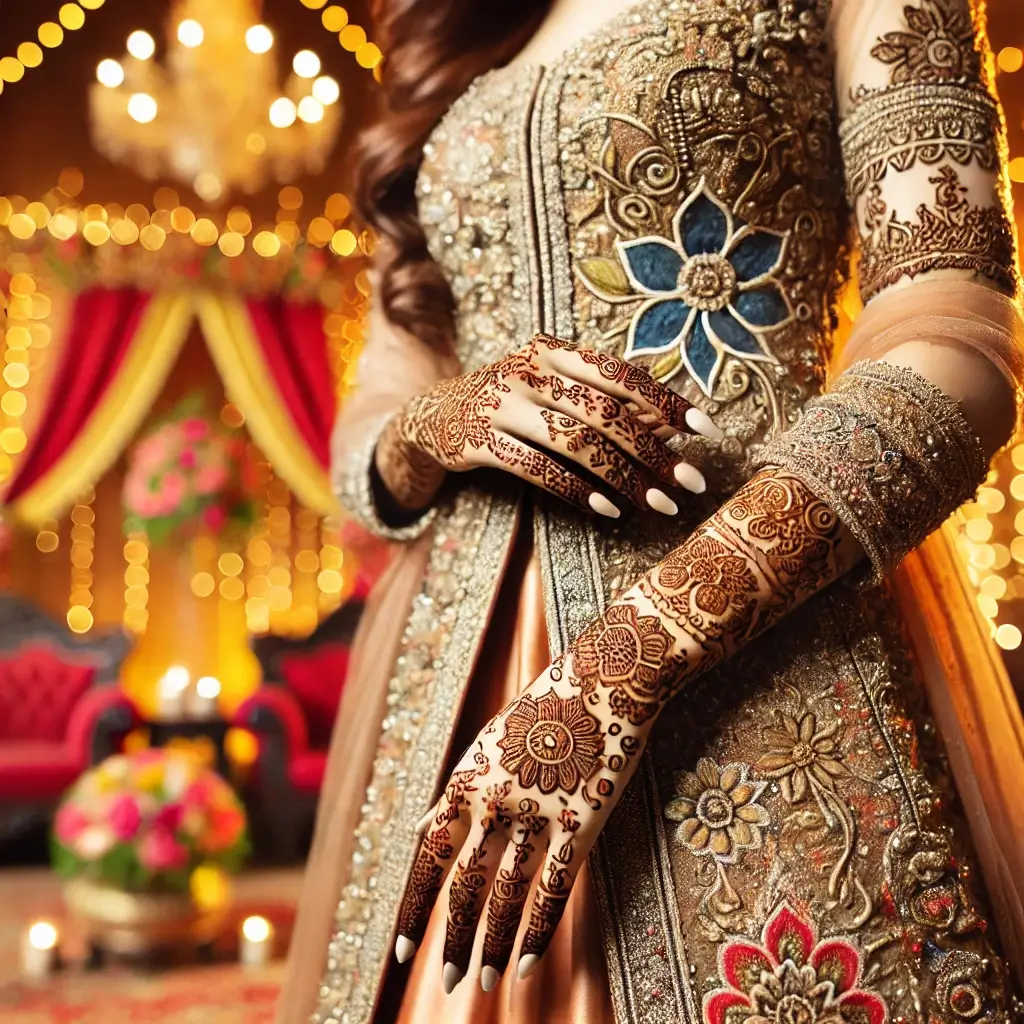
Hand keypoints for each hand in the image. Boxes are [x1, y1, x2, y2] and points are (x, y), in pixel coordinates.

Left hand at [394, 600, 674, 992]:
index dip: (412, 909)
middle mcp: (494, 802)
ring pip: (505, 897)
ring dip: (490, 945)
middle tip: (447, 982)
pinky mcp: (582, 823)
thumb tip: (419, 827)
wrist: (604, 679)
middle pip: (464, 887)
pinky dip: (536, 931)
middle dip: (451, 940)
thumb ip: (453, 790)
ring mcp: (538, 814)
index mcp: (465, 781)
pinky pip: (554, 890)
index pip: (427, 859)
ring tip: (481, 982)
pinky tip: (525, 962)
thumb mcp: (484, 743)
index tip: (398, 952)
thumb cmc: (542, 710)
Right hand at [396, 334, 719, 517]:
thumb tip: (669, 425)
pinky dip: (576, 490)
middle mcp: (528, 371)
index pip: (620, 374)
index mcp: (553, 351)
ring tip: (658, 505)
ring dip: (624, 478)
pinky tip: (606, 509)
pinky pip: (537, 469)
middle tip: (690, 484)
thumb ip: (599, 397)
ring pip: (576, 443)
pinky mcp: (480, 441)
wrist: (432, 414)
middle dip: (654, 451)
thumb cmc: (511, 401)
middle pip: (605, 413)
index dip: (666, 401)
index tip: (705, 431)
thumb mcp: (549, 384)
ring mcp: (501, 406)